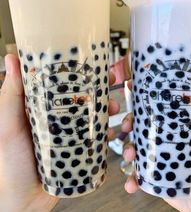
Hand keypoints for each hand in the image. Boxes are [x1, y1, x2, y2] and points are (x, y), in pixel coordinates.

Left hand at [0, 54, 118, 211]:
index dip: (80, 71)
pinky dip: (108, 132)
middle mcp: (59, 118)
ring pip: (93, 116)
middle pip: (83, 98)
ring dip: (108, 109)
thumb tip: (11, 58)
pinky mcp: (79, 150)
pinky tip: (114, 131)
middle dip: (100, 89)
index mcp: (43, 107)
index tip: (93, 62)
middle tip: (112, 82)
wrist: (23, 200)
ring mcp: (70, 134)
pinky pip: (97, 138)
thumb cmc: (10, 162)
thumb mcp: (9, 125)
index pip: (64, 83)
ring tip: (115, 108)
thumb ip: (11, 95)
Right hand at [122, 74, 190, 211]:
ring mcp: (159, 159)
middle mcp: (165, 141)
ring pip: (135, 148)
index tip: (131, 87)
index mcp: (176, 128)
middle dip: (129, 123)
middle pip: (140, 127)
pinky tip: (131, 182)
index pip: (156, 109)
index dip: (142, 99)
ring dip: (127, 149)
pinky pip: (139, 176)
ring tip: (130, 153)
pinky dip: (131, 179)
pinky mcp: (156, 178)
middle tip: (127, 125)